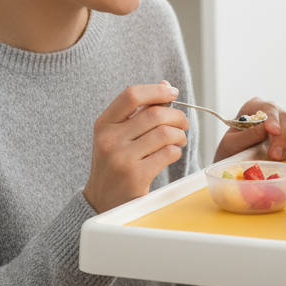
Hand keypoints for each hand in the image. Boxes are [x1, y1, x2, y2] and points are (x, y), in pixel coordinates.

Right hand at [83, 81, 189, 213]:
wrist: (102, 200)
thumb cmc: (115, 163)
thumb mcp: (118, 135)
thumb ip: (139, 111)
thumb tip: (165, 85)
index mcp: (104, 124)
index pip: (131, 95)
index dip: (156, 91)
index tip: (173, 93)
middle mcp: (109, 140)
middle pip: (154, 114)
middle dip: (177, 116)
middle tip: (183, 123)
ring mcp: (122, 158)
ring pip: (164, 133)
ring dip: (179, 135)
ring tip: (179, 139)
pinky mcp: (136, 176)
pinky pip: (167, 153)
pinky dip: (176, 151)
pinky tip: (172, 154)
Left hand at [213, 98, 285, 161]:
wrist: (236, 161)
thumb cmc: (231, 150)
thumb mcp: (232, 143)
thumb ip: (248, 135)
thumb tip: (267, 128)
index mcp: (254, 107)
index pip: (268, 107)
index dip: (273, 119)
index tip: (274, 132)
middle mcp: (272, 110)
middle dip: (283, 138)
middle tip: (276, 156)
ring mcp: (285, 120)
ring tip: (282, 157)